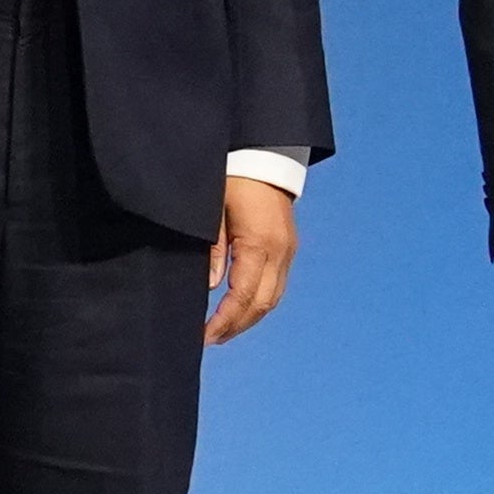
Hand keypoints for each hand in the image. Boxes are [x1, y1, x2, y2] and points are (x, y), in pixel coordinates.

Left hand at [206, 178, 297, 345]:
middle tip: (210, 340)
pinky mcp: (288, 246)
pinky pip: (277, 285)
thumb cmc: (233, 177)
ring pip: (273, 298)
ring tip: (223, 331)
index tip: (204, 336)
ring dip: (248, 318)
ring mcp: (288, 250)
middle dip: (236, 326)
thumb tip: (211, 287)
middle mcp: (280, 251)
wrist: (264, 153)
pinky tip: (241, 308)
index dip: (224, 321)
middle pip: (262, 304)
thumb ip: (212, 249)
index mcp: (260, 244)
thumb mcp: (213, 209)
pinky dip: (259, 302)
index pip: (243, 296)